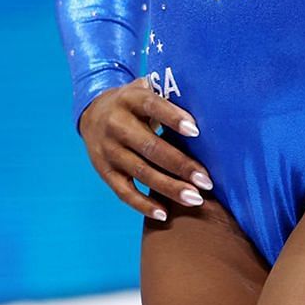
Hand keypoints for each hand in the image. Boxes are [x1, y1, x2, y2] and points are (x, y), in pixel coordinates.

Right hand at [77, 75, 214, 221]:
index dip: (173, 118)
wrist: (93, 113)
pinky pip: (123, 192)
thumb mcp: (148, 90)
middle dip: (181, 165)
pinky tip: (165, 214)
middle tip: (207, 180)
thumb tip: (211, 105)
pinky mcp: (104, 171)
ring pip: (141, 173)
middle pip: (151, 147)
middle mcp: (116, 125)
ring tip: (196, 198)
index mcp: (130, 99)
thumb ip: (172, 95)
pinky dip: (143, 205)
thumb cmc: (138, 103)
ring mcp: (108, 151)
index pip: (152, 106)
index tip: (196, 132)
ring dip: (169, 188)